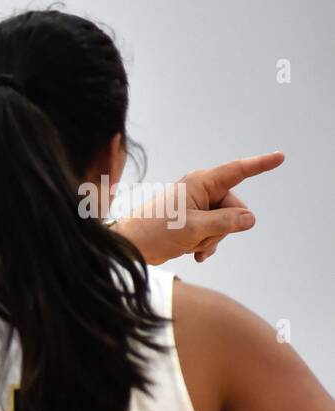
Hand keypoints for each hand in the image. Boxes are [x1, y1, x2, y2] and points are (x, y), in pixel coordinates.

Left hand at [112, 152, 284, 264]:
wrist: (131, 246)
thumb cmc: (156, 231)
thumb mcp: (195, 228)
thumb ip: (226, 222)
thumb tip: (250, 218)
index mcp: (200, 183)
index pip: (237, 171)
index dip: (260, 164)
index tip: (280, 156)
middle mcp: (200, 190)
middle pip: (233, 207)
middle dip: (223, 227)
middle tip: (199, 237)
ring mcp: (196, 205)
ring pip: (224, 223)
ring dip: (212, 239)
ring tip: (190, 245)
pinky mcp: (192, 220)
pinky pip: (212, 231)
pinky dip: (206, 243)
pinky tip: (195, 254)